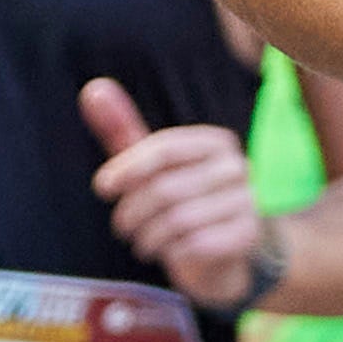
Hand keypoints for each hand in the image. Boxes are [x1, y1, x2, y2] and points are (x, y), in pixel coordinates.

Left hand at [81, 80, 265, 305]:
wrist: (226, 253)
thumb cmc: (183, 201)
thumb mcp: (152, 166)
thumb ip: (124, 128)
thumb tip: (94, 88)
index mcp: (215, 142)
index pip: (164, 149)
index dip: (127, 168)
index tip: (102, 188)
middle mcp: (237, 167)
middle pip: (166, 188)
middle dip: (133, 212)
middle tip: (122, 227)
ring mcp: (248, 202)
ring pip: (178, 220)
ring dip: (148, 237)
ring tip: (141, 243)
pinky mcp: (248, 235)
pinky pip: (197, 244)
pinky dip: (173, 253)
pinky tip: (169, 253)